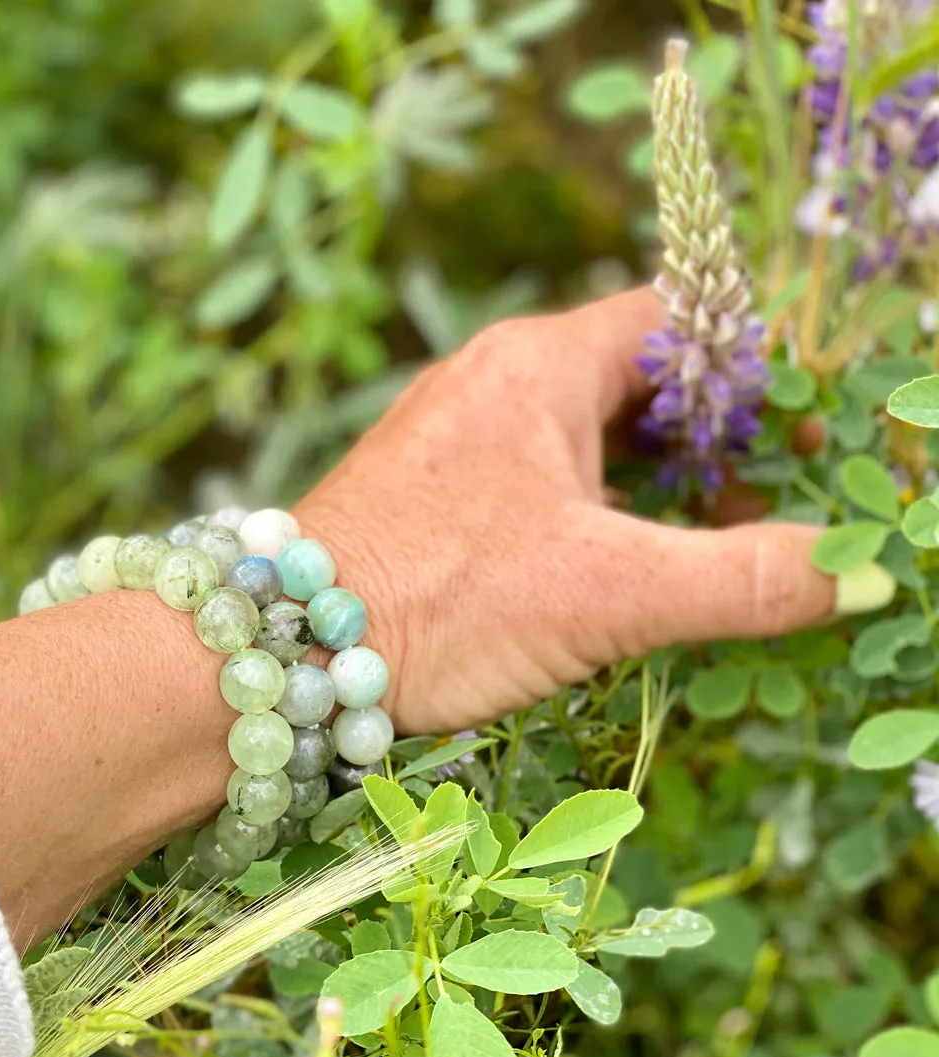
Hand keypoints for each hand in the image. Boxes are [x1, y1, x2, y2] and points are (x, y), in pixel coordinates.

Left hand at [296, 288, 893, 734]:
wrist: (285, 650)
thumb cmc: (437, 599)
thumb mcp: (606, 592)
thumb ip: (741, 579)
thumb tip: (855, 569)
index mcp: (540, 364)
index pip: (680, 323)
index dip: (755, 374)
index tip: (801, 439)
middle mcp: (494, 379)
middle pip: (638, 383)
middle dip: (712, 441)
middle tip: (767, 506)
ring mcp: (457, 434)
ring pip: (586, 436)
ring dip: (653, 485)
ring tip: (706, 548)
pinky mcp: (432, 490)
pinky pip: (538, 478)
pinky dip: (593, 511)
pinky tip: (614, 571)